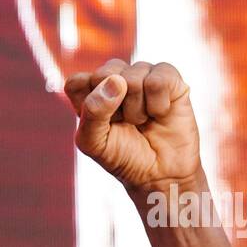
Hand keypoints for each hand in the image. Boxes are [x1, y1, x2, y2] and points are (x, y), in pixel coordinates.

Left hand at [64, 60, 200, 193]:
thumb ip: (93, 112)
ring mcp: (142, 74)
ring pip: (132, 76)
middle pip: (104, 73)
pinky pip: (158, 80)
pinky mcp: (168, 77)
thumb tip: (115, 80)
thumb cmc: (124, 157)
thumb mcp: (95, 143)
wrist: (161, 173)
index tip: (101, 124)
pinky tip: (160, 113)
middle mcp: (115, 79)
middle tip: (124, 123)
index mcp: (91, 94)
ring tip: (143, 121)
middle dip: (114, 106)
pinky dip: (158, 104)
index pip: (77, 81)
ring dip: (137, 109)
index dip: (88, 103)